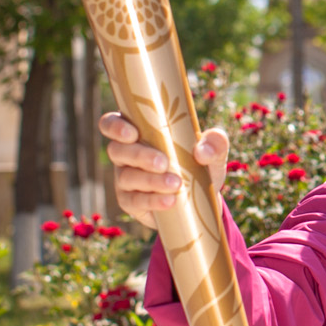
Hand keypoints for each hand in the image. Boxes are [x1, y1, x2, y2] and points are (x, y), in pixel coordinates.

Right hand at [99, 113, 228, 230]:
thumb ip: (215, 142)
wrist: (200, 198)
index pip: (110, 123)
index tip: (133, 133)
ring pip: (126, 177)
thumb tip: (202, 152)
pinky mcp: (130, 202)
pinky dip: (152, 201)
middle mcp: (124, 154)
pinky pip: (134, 201)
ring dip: (150, 180)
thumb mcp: (213, 150)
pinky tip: (170, 201)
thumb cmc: (200, 162)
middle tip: (164, 162)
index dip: (115, 127)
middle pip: (117, 151)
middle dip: (139, 155)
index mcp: (137, 131)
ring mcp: (124, 179)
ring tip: (176, 184)